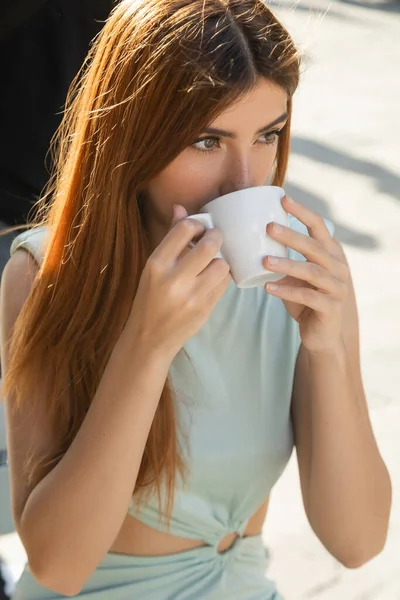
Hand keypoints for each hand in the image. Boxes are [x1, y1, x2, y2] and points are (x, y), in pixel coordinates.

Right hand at [127, 204, 231, 359]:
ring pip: (222, 265)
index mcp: (156, 264)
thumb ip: (170, 239)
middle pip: (209, 245)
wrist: (149, 338)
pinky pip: (224, 284)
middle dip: (216, 237)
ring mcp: (192, 296)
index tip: (199, 227)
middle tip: (215, 239)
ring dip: (221, 260)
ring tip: (213, 262)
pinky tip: (214, 278)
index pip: (184, 230)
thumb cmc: (149, 299)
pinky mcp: (205, 309)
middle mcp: (174, 279)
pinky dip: (222, 277)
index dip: (197, 223)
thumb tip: (180, 208)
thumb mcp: (153, 268)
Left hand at [263, 196, 349, 352]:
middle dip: (291, 235)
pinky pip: (308, 296)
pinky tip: (268, 287)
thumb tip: (247, 242)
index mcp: (331, 253)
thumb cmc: (306, 300)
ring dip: (287, 264)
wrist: (323, 335)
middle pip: (314, 246)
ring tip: (264, 261)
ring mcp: (337, 288)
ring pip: (311, 271)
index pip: (319, 226)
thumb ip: (284, 259)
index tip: (283, 199)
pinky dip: (287, 291)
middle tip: (268, 228)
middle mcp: (338, 267)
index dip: (302, 212)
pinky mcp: (330, 307)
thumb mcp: (296, 276)